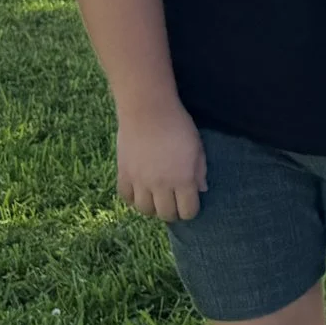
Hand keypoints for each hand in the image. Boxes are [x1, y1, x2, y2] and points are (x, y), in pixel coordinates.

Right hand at [116, 100, 206, 221]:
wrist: (148, 110)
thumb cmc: (179, 126)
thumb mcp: (197, 147)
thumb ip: (200, 171)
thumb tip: (201, 191)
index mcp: (183, 179)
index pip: (188, 211)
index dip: (191, 211)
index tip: (190, 205)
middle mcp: (161, 185)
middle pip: (166, 215)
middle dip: (173, 213)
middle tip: (174, 205)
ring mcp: (140, 181)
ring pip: (145, 210)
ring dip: (153, 208)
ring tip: (157, 200)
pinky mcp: (124, 173)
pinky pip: (126, 198)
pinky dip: (134, 199)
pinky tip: (141, 192)